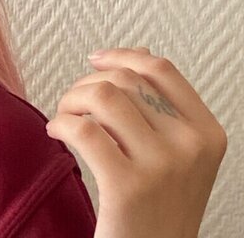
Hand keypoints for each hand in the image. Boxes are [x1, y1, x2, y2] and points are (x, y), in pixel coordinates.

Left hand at [45, 47, 227, 237]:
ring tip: (64, 118)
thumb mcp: (178, 156)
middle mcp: (190, 146)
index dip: (122, 56)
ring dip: (70, 101)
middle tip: (72, 104)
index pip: (162, 70)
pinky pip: (83, 130)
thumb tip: (138, 55)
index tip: (95, 60)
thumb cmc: (158, 209)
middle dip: (86, 83)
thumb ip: (161, 108)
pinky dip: (60, 124)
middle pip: (125, 80)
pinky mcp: (127, 186)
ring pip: (102, 96)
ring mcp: (161, 166)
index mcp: (207, 134)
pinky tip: (56, 133)